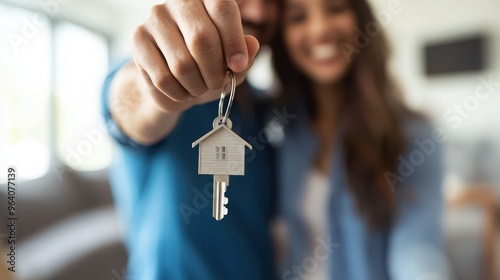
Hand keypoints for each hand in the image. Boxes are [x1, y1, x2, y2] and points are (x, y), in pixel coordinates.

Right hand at [132, 1, 259, 113]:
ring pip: (182, 64)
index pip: (223, 8)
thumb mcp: (233, 64)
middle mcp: (179, 2)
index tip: (238, 65)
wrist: (174, 84)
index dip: (234, 41)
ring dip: (197, 86)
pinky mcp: (139, 40)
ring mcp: (155, 19)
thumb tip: (253, 45)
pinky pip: (163, 78)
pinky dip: (179, 93)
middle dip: (215, 71)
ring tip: (199, 88)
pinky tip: (183, 92)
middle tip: (217, 83)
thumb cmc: (208, 67)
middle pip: (202, 38)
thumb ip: (245, 54)